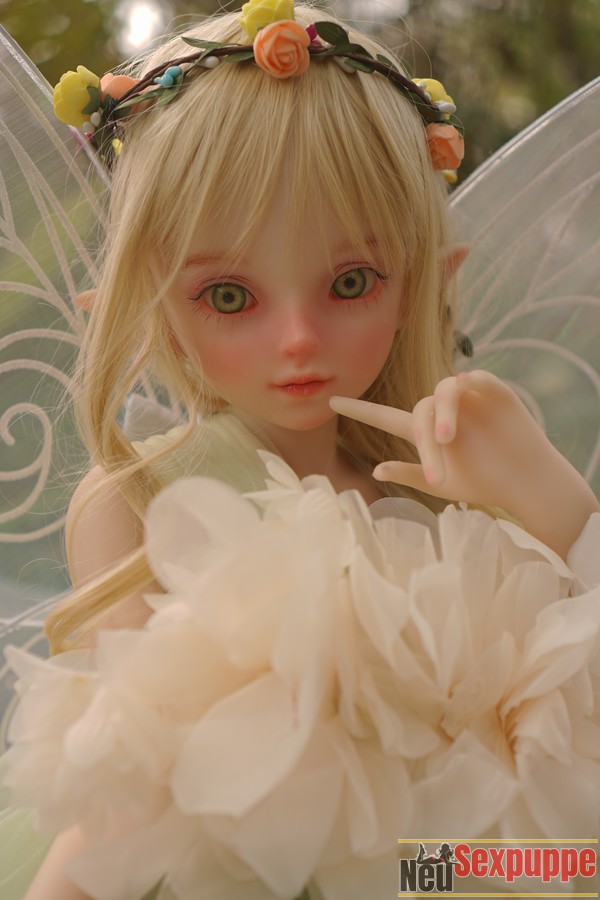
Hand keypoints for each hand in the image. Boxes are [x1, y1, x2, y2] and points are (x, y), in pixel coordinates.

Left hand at [330, 371, 598, 556]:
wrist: (525, 483)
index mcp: (425, 433)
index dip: (360, 409)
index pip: (385, 417)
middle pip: (420, 411)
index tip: (331, 401)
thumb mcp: (443, 485)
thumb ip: (410, 473)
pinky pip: (479, 379)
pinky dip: (472, 381)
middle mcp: (443, 412)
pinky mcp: (496, 395)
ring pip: (444, 391)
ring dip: (442, 413)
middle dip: (425, 441)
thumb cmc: (484, 484)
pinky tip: (468, 386)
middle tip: (436, 474)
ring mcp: (469, 401)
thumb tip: (375, 469)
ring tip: (446, 438)